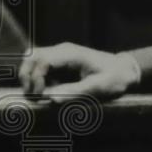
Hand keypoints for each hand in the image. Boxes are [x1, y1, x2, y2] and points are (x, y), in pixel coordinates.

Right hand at [18, 42, 139, 100]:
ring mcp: (60, 55)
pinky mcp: (61, 62)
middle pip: (32, 56)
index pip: (42, 60)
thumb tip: (51, 100)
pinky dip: (39, 79)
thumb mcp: (99, 87)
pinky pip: (41, 67)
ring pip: (33, 59)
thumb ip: (76, 92)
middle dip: (27, 76)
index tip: (41, 95)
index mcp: (71, 54)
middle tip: (33, 96)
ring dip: (30, 77)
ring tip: (38, 95)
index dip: (36, 78)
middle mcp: (62, 51)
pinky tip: (48, 91)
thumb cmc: (115, 78)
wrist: (124, 70)